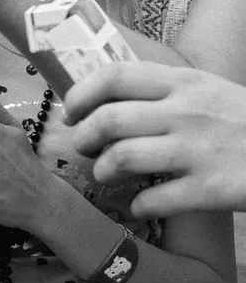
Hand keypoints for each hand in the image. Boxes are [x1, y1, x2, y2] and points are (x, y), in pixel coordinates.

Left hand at [64, 62, 245, 215]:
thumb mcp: (209, 90)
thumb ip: (166, 90)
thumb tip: (109, 94)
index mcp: (185, 81)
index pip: (114, 76)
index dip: (81, 95)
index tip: (70, 112)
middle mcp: (187, 111)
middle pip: (109, 120)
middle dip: (84, 138)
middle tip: (83, 149)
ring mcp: (199, 150)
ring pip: (122, 158)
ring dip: (103, 170)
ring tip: (106, 175)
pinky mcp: (212, 188)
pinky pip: (154, 200)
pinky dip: (138, 206)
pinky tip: (141, 206)